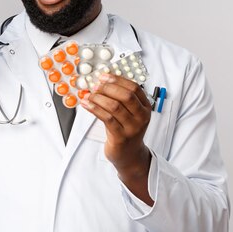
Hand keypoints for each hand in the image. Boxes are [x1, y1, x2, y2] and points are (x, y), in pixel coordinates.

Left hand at [80, 73, 154, 203]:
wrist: (129, 155)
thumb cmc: (126, 130)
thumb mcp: (130, 113)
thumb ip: (121, 99)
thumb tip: (102, 82)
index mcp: (145, 107)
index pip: (134, 88)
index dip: (118, 80)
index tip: (104, 76)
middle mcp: (142, 117)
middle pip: (126, 95)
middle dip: (108, 87)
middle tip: (95, 85)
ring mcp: (132, 128)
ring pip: (115, 106)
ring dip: (99, 98)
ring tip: (89, 95)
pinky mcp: (121, 137)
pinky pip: (106, 118)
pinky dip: (94, 108)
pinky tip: (86, 104)